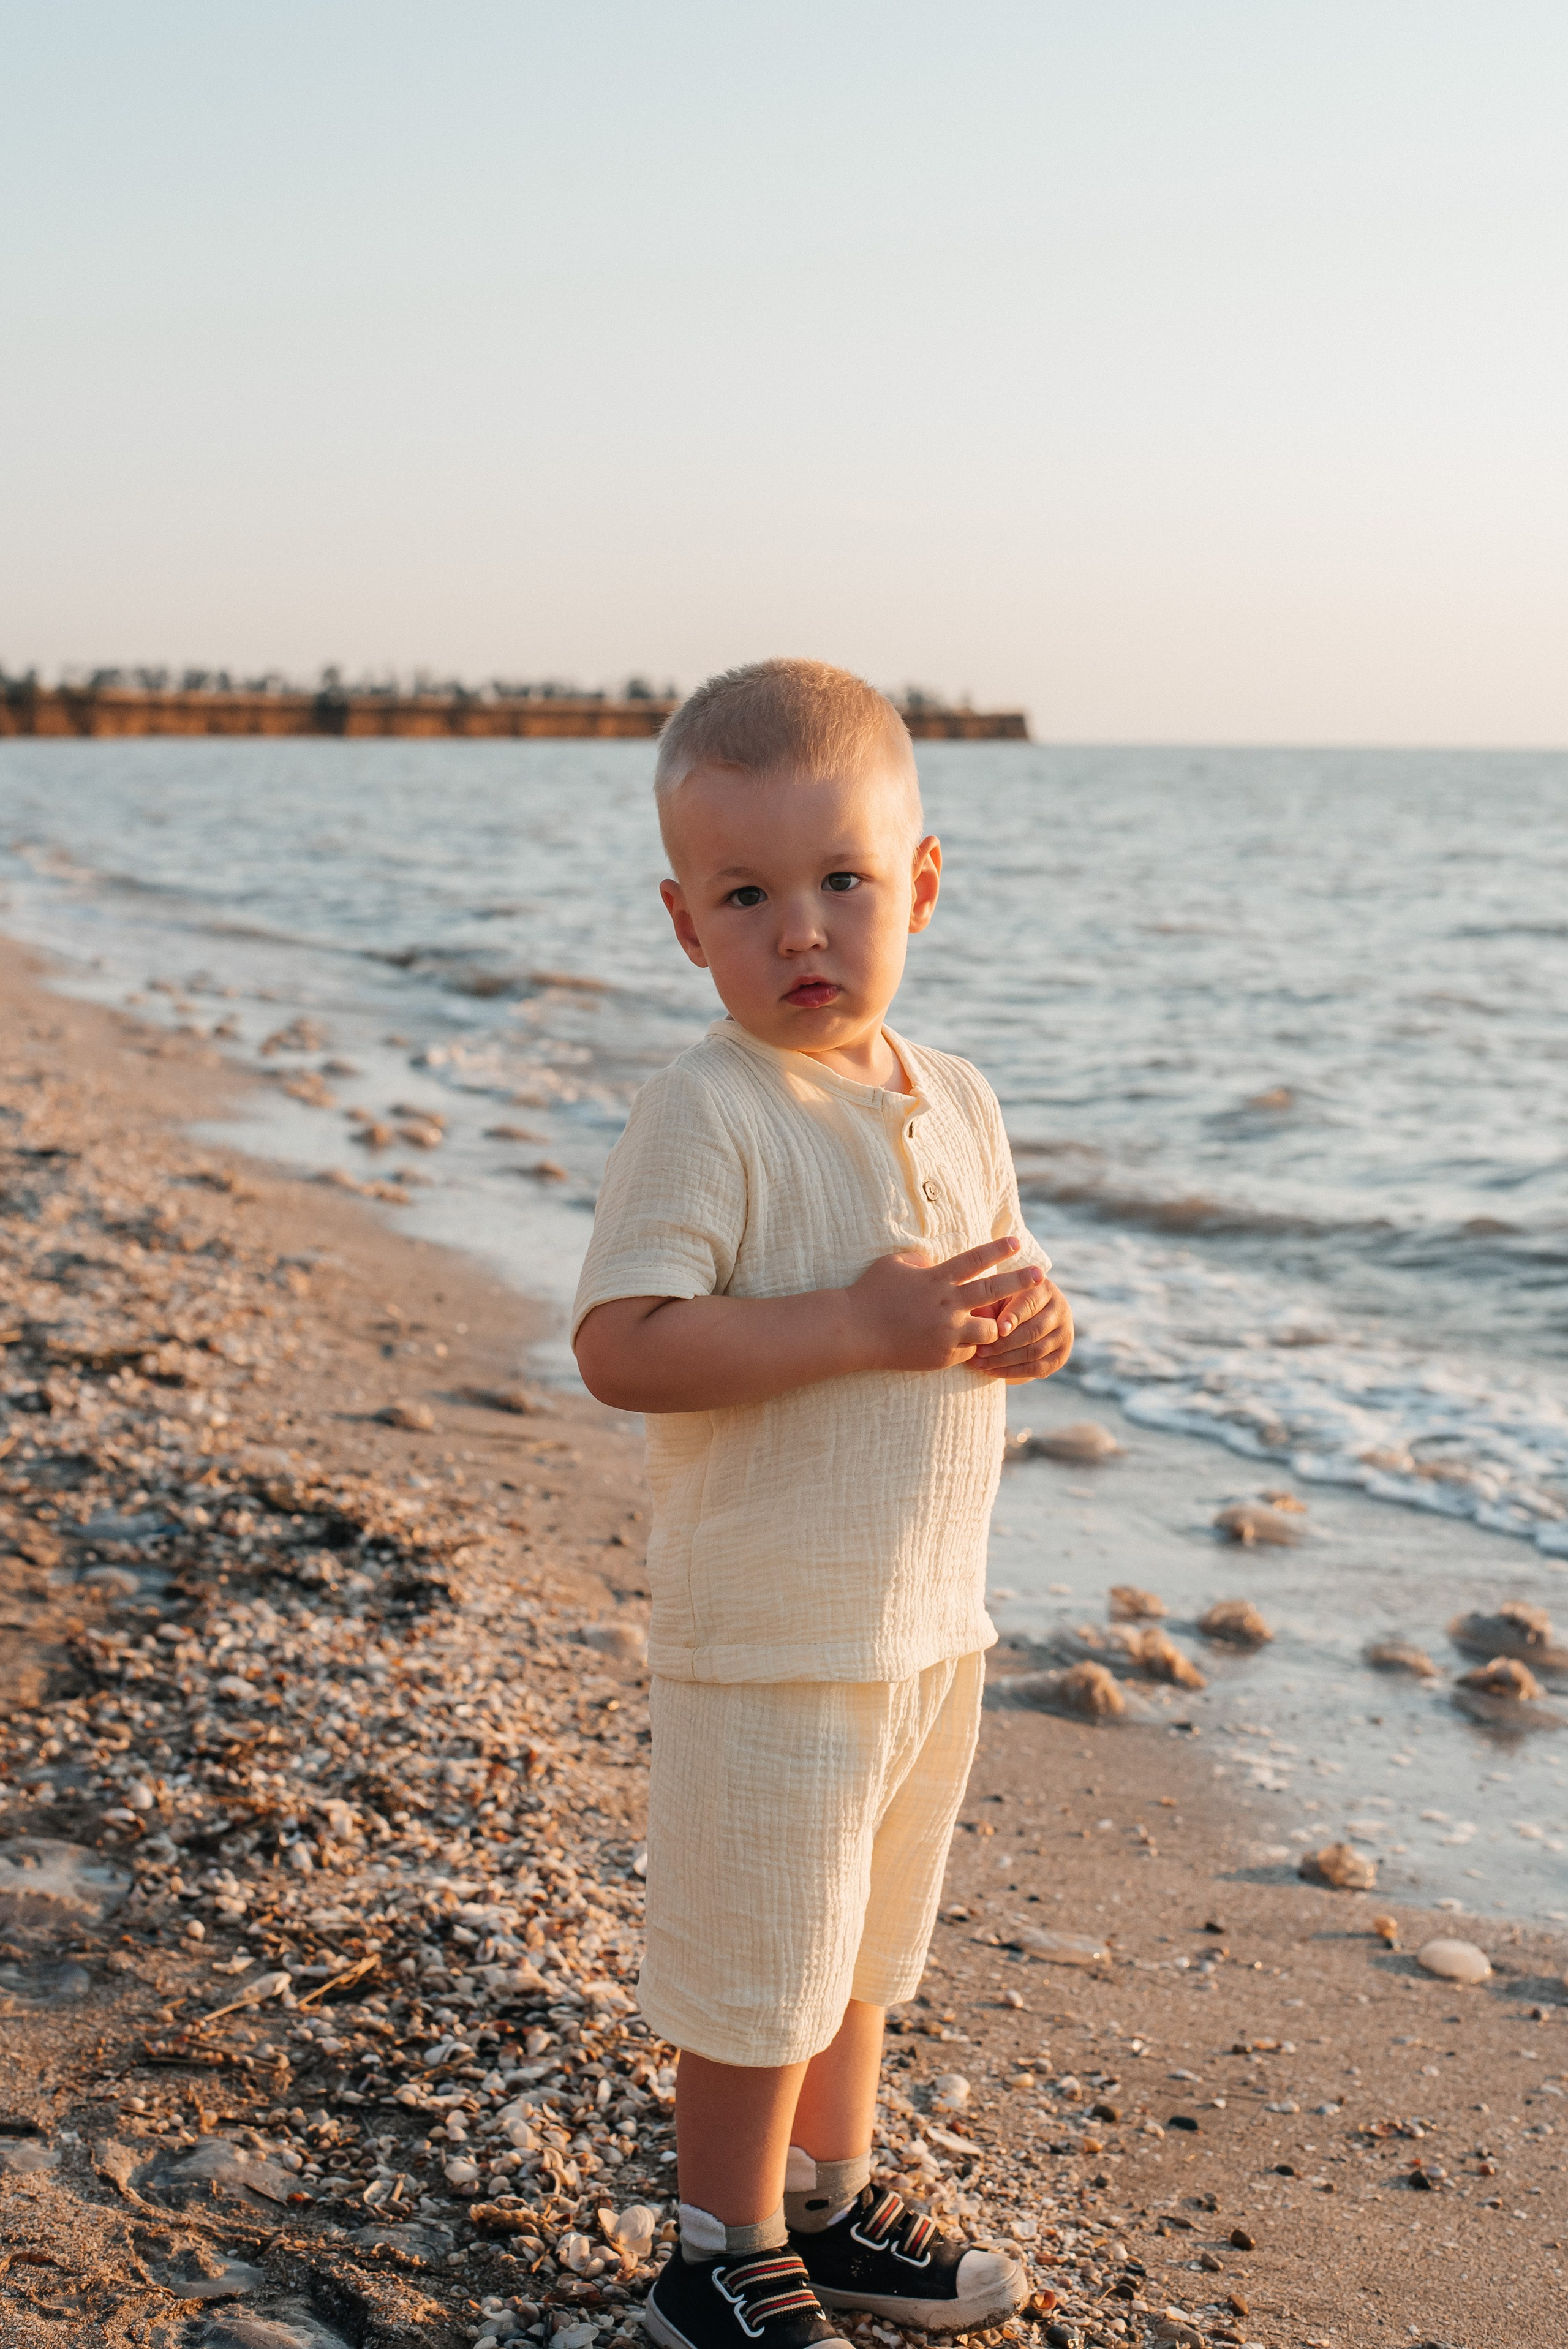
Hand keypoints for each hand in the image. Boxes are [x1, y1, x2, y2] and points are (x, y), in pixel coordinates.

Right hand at [846, 1237, 1045, 1373]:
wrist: (855, 1331)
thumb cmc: (870, 1293)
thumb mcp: (894, 1265)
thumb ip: (920, 1261)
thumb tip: (934, 1261)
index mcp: (936, 1279)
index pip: (974, 1260)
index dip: (997, 1249)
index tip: (1017, 1241)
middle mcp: (947, 1304)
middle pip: (993, 1291)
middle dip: (1020, 1281)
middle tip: (1041, 1275)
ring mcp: (946, 1332)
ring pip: (989, 1329)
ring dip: (993, 1326)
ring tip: (992, 1325)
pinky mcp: (942, 1356)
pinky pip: (968, 1352)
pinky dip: (966, 1346)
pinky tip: (956, 1345)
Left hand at [970, 1274, 1073, 1382]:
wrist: (1022, 1319)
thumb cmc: (1002, 1305)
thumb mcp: (995, 1298)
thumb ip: (988, 1306)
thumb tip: (979, 1318)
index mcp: (1044, 1288)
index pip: (1030, 1303)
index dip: (1014, 1316)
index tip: (998, 1329)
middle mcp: (1060, 1309)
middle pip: (1033, 1330)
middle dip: (1003, 1344)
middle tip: (979, 1352)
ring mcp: (1064, 1334)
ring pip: (1035, 1351)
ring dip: (1005, 1360)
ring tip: (980, 1363)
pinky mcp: (1061, 1356)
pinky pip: (1037, 1368)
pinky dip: (1013, 1372)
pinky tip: (992, 1371)